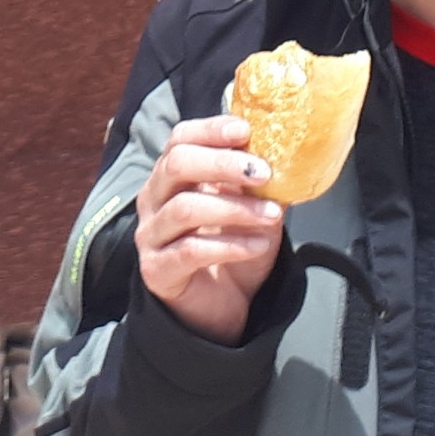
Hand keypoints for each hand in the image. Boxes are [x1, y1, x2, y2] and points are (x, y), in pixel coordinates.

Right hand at [134, 115, 283, 342]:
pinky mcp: (157, 269)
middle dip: (222, 164)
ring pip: (186, 209)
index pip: (180, 138)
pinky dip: (231, 245)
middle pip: (177, 165)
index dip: (211, 130)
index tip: (246, 131)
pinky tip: (259, 245)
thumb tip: (283, 153)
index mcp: (171, 176)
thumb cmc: (232, 248)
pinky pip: (191, 250)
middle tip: (263, 172)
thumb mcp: (249, 208)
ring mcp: (151, 235)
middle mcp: (153, 199)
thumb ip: (256, 182)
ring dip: (235, 209)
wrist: (220, 305)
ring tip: (272, 215)